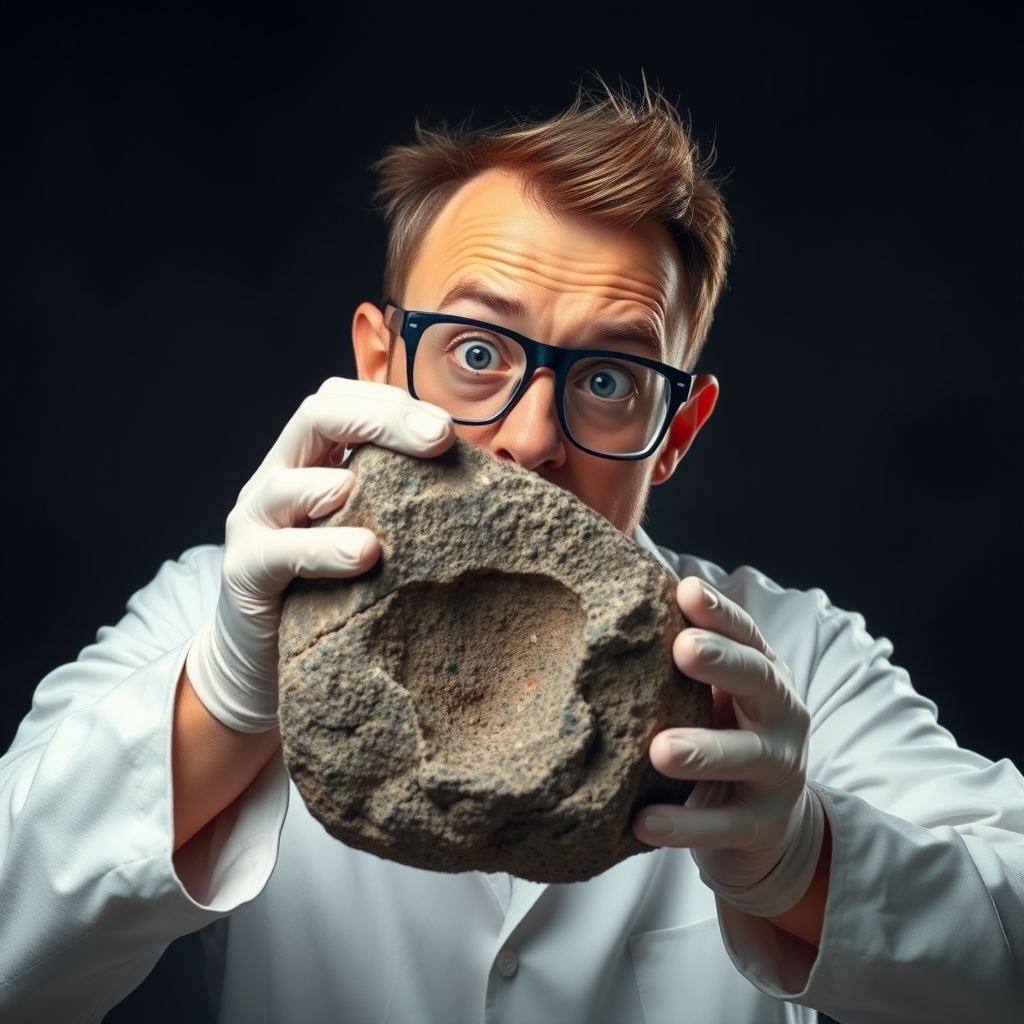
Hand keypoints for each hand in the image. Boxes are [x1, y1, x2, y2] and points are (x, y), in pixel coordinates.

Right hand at [185, 377, 453, 732]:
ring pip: (286, 483)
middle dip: (382, 418)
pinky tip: (362, 554)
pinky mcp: (245, 573)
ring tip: (394, 501)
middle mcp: (280, 479)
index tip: (446, 430)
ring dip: (339, 485)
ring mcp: (256, 523)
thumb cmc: (336, 590)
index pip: (343, 400)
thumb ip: (404, 503)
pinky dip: (322, 549)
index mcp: (314, 461)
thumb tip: (482, 482)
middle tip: (439, 439)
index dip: (392, 403)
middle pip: (317, 415)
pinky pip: (277, 552)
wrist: (272, 662)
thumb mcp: (373, 533)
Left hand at [632, 577, 824, 917]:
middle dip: (723, 663)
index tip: (686, 590)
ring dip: (704, 750)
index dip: (720, 612)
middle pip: (760, 681)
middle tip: (683, 649)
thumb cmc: (724, 736)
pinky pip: (724, 826)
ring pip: (746, 756)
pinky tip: (643, 822)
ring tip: (660, 750)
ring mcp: (779, 772)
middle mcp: (782, 715)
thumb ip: (684, 652)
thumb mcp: (712, 693)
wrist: (769, 825)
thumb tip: (623, 591)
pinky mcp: (764, 825)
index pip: (746, 635)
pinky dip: (685, 826)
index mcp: (764, 674)